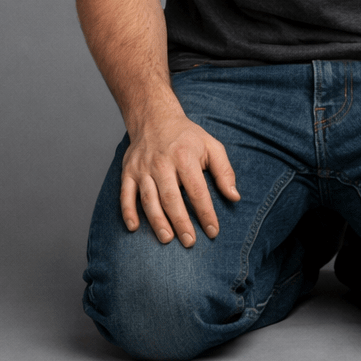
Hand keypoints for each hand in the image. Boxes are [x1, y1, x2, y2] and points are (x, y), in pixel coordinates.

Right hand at [120, 110, 239, 246]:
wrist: (155, 118)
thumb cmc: (187, 137)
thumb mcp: (212, 146)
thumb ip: (224, 171)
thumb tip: (234, 196)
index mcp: (184, 156)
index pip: (197, 190)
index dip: (206, 213)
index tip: (213, 231)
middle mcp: (162, 163)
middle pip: (171, 198)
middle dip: (181, 222)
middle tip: (190, 242)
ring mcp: (143, 168)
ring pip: (148, 199)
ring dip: (157, 221)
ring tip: (167, 239)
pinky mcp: (128, 172)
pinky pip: (125, 194)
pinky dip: (128, 212)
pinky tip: (134, 228)